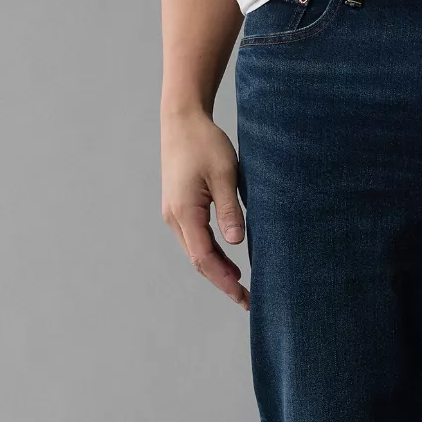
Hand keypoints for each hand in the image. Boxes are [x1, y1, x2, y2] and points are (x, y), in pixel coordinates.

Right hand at [161, 108, 248, 309]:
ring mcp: (174, 214)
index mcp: (184, 212)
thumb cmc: (205, 143)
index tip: (243, 295)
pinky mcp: (179, 209)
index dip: (224, 279)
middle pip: (199, 261)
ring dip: (217, 270)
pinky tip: (228, 262)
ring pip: (196, 252)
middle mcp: (175, 218)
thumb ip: (229, 209)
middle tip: (247, 301)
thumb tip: (236, 242)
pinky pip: (195, 240)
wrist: (182, 120)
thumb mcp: (224, 174)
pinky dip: (212, 255)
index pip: (205, 257)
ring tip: (241, 287)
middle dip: (222, 282)